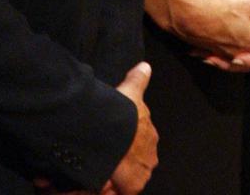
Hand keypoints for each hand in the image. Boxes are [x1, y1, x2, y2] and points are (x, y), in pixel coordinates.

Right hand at [109, 62, 157, 194]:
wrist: (116, 135)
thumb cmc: (125, 113)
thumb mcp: (131, 92)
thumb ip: (138, 80)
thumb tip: (146, 66)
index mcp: (150, 138)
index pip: (142, 141)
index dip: (130, 140)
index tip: (118, 138)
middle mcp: (148, 160)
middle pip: (136, 161)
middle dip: (125, 160)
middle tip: (108, 155)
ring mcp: (139, 177)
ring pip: (128, 177)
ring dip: (117, 174)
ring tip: (102, 170)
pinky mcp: (128, 189)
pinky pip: (118, 190)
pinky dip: (109, 187)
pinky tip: (99, 181)